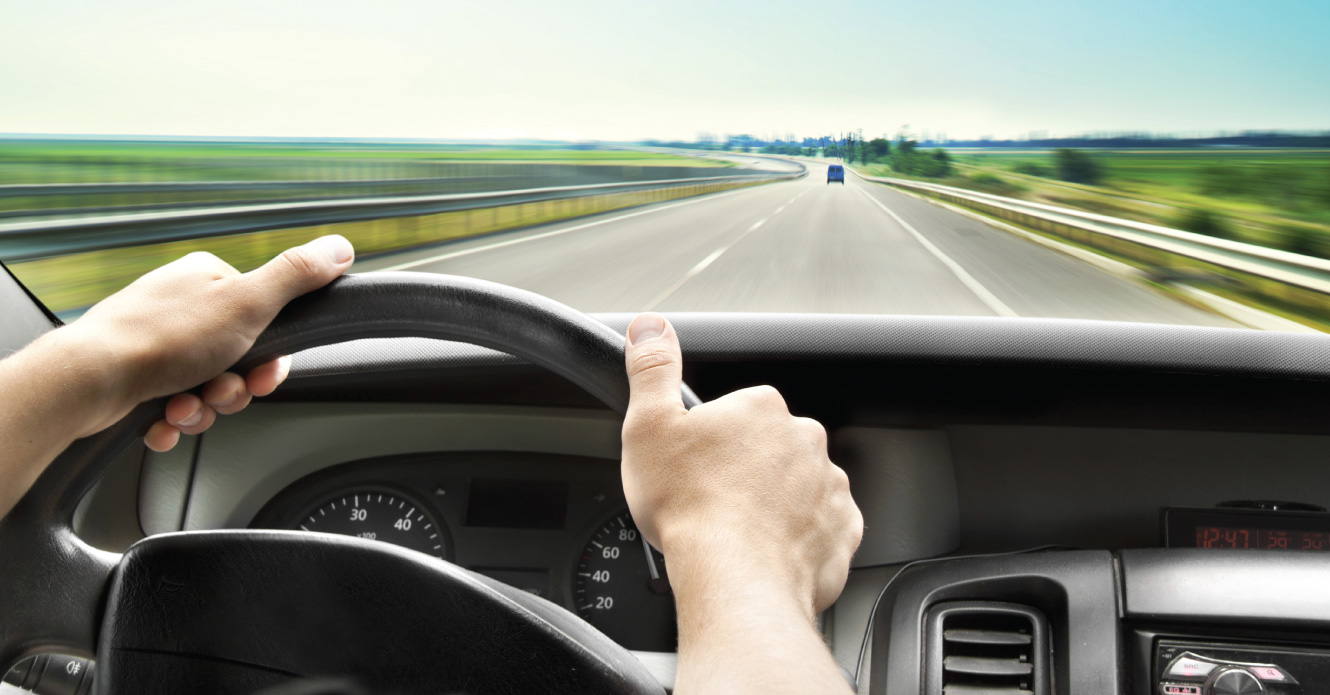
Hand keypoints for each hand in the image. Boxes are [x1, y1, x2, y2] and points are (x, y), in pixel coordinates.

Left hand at [60, 235, 354, 450]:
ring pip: (206, 387)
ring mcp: (156, 341)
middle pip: (238, 359)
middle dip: (233, 388)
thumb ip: (296, 276)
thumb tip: (340, 247)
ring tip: (182, 406)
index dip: (270, 358)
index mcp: (208, 279)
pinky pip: (172, 405)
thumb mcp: (248, 302)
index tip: (263, 375)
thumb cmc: (162, 339)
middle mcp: (181, 305)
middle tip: (218, 392)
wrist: (89, 382)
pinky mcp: (135, 376)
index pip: (265, 320)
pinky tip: (163, 419)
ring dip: (202, 408)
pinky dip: (172, 419)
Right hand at [620, 312, 862, 617]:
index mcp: (762, 409)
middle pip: (771, 449)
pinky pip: (821, 528)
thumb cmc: (692, 508)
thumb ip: (653, 369)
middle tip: (715, 502)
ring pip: (798, 487)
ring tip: (740, 532)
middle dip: (748, 470)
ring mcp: (829, 486)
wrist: (735, 578)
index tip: (698, 467)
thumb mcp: (649, 427)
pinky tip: (769, 551)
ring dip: (776, 504)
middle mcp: (805, 440)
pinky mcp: (842, 531)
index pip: (741, 412)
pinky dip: (799, 539)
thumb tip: (650, 326)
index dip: (715, 441)